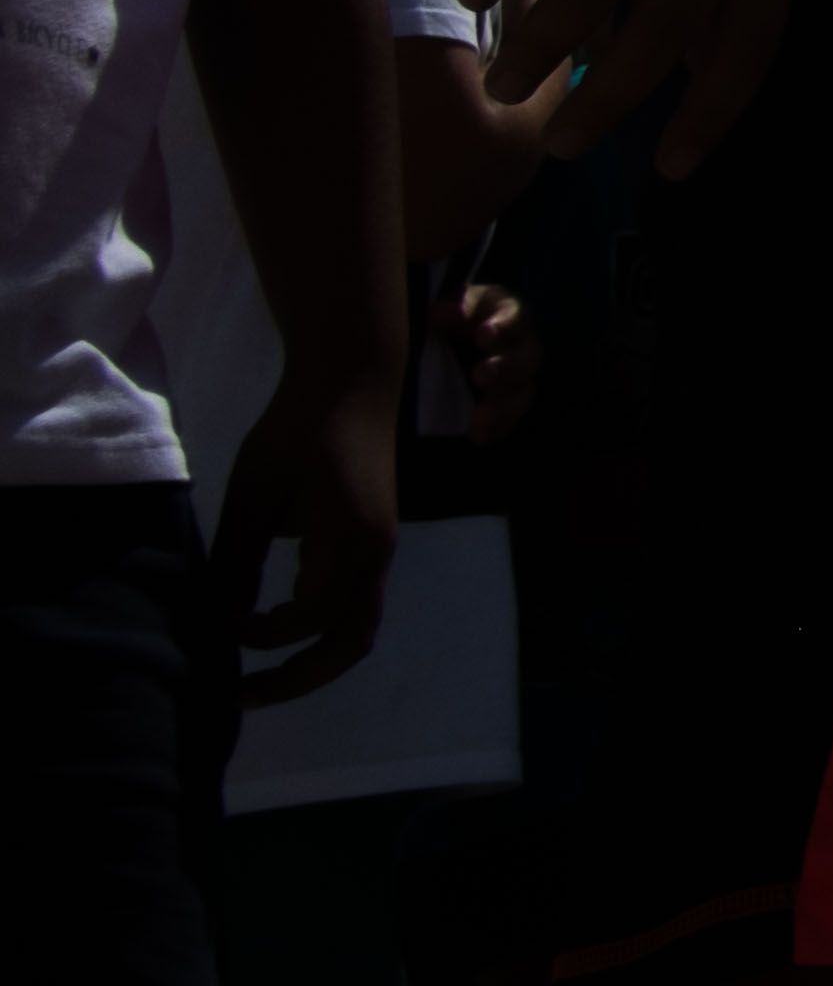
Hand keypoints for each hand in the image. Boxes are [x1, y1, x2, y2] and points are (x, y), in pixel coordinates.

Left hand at [214, 368, 398, 704]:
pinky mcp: (370, 536)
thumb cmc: (299, 430)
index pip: (306, 621)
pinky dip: (312, 622)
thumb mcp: (254, 496)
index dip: (256, 635)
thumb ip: (236, 562)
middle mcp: (375, 557)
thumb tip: (214, 622)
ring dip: (306, 652)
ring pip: (352, 624)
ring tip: (253, 665)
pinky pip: (348, 598)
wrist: (352, 378)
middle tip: (241, 695)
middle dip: (298, 678)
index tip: (213, 624)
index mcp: (353, 548)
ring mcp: (378, 548)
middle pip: (349, 643)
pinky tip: (271, 612)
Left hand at [441, 281, 541, 445]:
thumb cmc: (458, 318)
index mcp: (511, 316)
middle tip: (481, 376)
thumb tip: (438, 313)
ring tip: (479, 418)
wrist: (458, 343)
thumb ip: (452, 307)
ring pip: (523, 393)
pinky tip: (478, 435)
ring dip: (502, 405)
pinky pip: (511, 420)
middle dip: (505, 369)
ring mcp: (521, 379)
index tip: (483, 336)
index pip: (514, 319)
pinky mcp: (510, 405)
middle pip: (526, 359)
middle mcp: (524, 347)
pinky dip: (497, 428)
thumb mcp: (455, 305)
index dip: (502, 328)